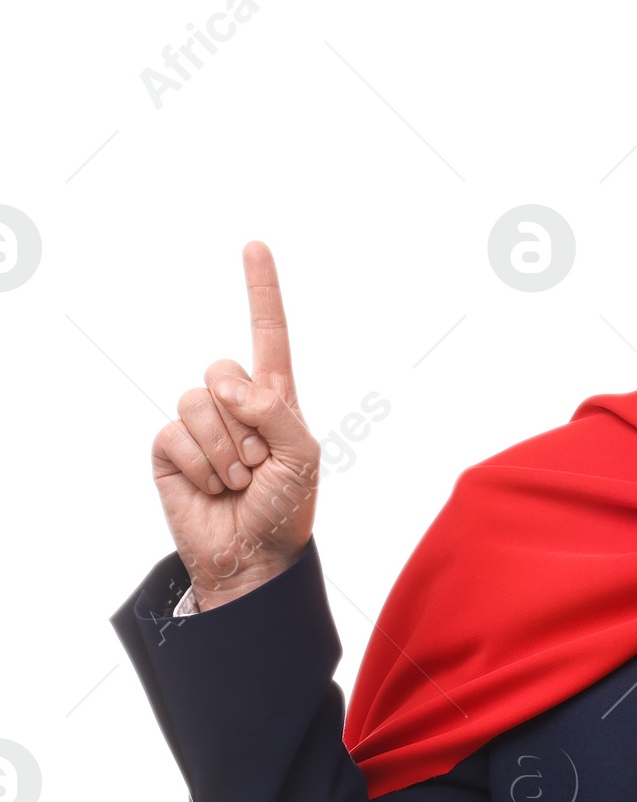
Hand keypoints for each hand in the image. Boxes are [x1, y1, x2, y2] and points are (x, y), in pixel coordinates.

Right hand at [152, 242, 319, 609]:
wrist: (253, 556)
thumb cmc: (286, 507)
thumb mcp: (302, 455)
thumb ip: (274, 409)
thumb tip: (227, 385)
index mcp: (275, 397)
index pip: (268, 333)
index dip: (260, 290)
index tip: (254, 245)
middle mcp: (235, 402)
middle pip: (223, 368)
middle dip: (247, 422)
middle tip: (259, 464)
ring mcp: (199, 423)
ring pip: (199, 401)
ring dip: (226, 450)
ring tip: (238, 479)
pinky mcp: (169, 447)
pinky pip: (175, 432)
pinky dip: (199, 465)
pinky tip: (211, 486)